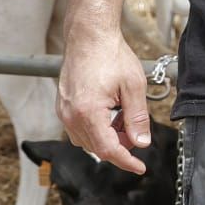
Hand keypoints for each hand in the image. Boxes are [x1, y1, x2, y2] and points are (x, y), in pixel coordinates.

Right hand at [58, 31, 152, 173]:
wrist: (89, 37)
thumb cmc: (111, 56)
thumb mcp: (133, 87)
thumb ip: (137, 118)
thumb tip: (141, 143)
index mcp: (88, 112)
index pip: (108, 149)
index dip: (126, 162)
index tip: (140, 168)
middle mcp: (71, 115)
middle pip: (97, 147)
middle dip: (120, 147)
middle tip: (137, 134)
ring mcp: (64, 111)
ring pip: (87, 140)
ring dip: (108, 138)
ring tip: (125, 119)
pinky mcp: (63, 106)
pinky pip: (79, 128)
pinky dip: (97, 128)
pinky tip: (111, 114)